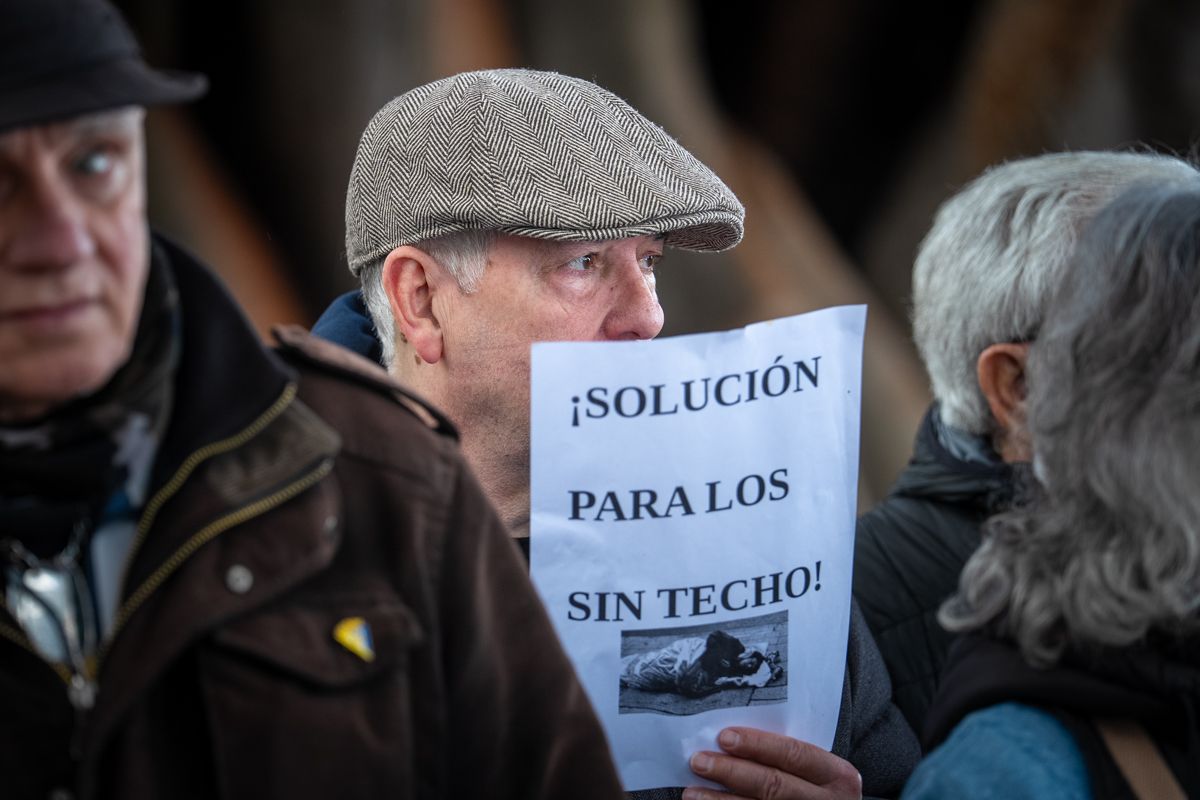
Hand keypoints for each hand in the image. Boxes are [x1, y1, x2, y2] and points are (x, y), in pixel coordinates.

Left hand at [683, 726, 861, 799]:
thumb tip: (731, 740)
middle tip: (699, 761)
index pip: (793, 754)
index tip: (724, 737)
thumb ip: (789, 757)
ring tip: (692, 793)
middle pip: (773, 785)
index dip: (758, 745)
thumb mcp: (820, 772)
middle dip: (732, 772)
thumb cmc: (820, 790)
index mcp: (837, 776)